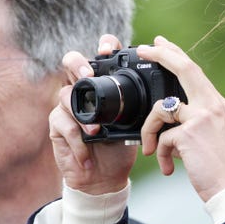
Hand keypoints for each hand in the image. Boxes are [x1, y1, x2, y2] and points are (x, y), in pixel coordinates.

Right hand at [55, 35, 136, 193]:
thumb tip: (166, 98)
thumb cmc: (122, 148)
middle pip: (71, 62)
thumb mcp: (139, 127)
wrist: (106, 177)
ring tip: (96, 132)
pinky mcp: (58, 126)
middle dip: (78, 64)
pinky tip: (88, 155)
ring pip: (65, 95)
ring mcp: (68, 106)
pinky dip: (78, 142)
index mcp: (105, 86)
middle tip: (88, 76)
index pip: (102, 56)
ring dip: (83, 116)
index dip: (103, 46)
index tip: (108, 50)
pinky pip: (64, 125)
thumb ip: (146, 109)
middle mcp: (84, 90)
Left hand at [138, 36, 224, 201]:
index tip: (160, 44)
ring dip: (149, 130)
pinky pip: (162, 138)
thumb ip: (196, 123)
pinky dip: (161, 155)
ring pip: (161, 109)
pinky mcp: (189, 134)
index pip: (195, 71)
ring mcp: (201, 118)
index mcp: (218, 106)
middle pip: (184, 68)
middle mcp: (212, 106)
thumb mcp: (214, 137)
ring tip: (152, 149)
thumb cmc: (222, 169)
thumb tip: (170, 124)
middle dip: (160, 54)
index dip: (176, 55)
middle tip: (143, 49)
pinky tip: (169, 168)